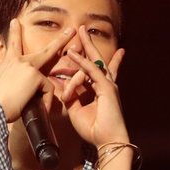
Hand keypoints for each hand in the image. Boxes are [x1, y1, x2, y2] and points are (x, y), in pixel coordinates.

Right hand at [0, 19, 75, 122]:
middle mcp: (19, 60)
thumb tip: (26, 87)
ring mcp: (28, 66)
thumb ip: (15, 81)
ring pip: (47, 80)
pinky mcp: (35, 75)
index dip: (14, 33)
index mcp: (9, 63)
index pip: (13, 45)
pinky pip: (47, 90)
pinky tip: (38, 108)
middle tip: (72, 31)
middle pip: (46, 51)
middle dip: (61, 40)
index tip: (15, 21)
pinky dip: (45, 102)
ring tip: (46, 104)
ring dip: (46, 96)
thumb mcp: (4, 86)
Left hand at [60, 26, 128, 147]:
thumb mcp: (76, 110)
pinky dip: (82, 62)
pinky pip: (92, 71)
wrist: (107, 140)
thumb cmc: (94, 129)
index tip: (78, 49)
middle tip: (82, 29)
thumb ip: (70, 97)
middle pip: (96, 59)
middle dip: (89, 44)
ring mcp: (108, 85)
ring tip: (79, 33)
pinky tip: (73, 54)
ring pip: (95, 61)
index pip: (93, 70)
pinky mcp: (107, 88)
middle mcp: (105, 84)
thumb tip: (61, 87)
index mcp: (100, 90)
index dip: (86, 58)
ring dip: (85, 46)